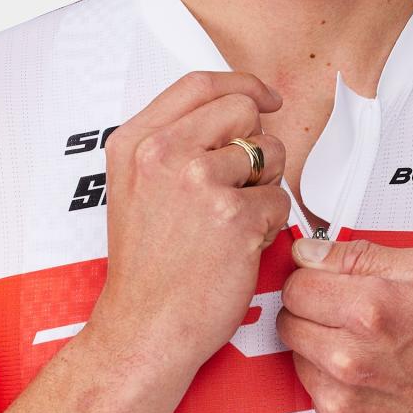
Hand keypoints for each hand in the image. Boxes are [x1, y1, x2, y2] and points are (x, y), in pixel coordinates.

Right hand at [87, 70, 291, 372]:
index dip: (241, 84)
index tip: (263, 97)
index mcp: (135, 142)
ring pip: (269, 153)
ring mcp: (199, 182)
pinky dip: (269, 224)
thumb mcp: (133, 186)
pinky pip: (279, 198)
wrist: (144, 327)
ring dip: (264, 185)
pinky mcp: (234, 216)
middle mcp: (163, 154)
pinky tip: (239, 246)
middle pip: (242, 111)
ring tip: (232, 219)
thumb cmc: (145, 267)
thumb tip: (233, 109)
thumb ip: (172, 142)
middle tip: (242, 182)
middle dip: (256, 142)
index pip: (200, 84)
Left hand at [276, 237, 412, 412]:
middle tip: (354, 312)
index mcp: (368, 310)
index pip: (295, 283)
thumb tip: (310, 250)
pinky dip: (333, 382)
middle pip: (289, 319)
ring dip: (321, 345)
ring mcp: (343, 401)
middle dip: (315, 309)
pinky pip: (313, 393)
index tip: (332, 282)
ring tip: (368, 345)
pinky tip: (371, 376)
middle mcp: (349, 359)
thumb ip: (362, 254)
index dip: (314, 277)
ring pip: (297, 355)